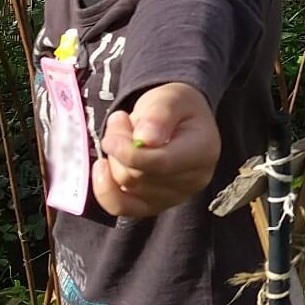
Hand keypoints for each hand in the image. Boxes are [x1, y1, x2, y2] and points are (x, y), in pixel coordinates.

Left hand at [93, 82, 219, 217]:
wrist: (179, 120)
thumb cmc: (176, 106)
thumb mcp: (171, 98)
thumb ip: (159, 115)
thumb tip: (144, 139)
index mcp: (203, 151)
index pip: (161, 164)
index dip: (129, 154)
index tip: (110, 139)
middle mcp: (193, 181)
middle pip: (139, 176)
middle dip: (120, 148)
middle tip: (119, 120)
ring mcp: (174, 197)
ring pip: (127, 186)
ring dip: (114, 159)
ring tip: (123, 134)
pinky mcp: (154, 206)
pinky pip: (121, 207)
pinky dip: (104, 189)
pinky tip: (101, 168)